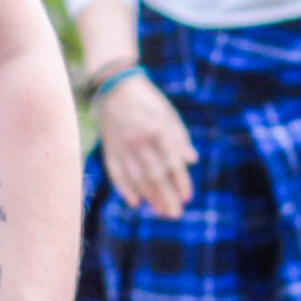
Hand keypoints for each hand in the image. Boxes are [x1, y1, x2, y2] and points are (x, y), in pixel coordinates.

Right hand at [94, 71, 194, 218]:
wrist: (115, 87)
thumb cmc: (148, 101)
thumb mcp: (169, 114)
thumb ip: (180, 138)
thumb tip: (192, 161)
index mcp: (157, 130)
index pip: (171, 162)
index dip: (180, 182)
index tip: (188, 198)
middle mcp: (139, 140)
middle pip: (154, 175)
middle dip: (166, 197)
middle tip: (175, 214)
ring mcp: (121, 146)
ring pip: (136, 178)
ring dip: (149, 197)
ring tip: (160, 211)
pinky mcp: (109, 148)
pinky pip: (116, 173)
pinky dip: (124, 189)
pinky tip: (135, 202)